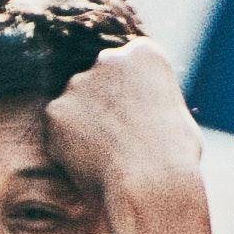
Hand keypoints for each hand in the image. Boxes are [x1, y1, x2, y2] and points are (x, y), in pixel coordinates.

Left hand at [42, 37, 207, 198]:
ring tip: (104, 157)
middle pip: (99, 82)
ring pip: (75, 106)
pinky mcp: (55, 111)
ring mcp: (79, 82)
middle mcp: (108, 59)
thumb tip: (143, 114)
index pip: (128, 69)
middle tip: (116, 142)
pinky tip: (88, 164)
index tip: (137, 123)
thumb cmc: (175, 157)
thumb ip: (151, 102)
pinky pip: (57, 132)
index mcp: (144, 53)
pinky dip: (67, 148)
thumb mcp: (177, 115)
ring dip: (84, 127)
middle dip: (103, 108)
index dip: (131, 100)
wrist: (151, 180)